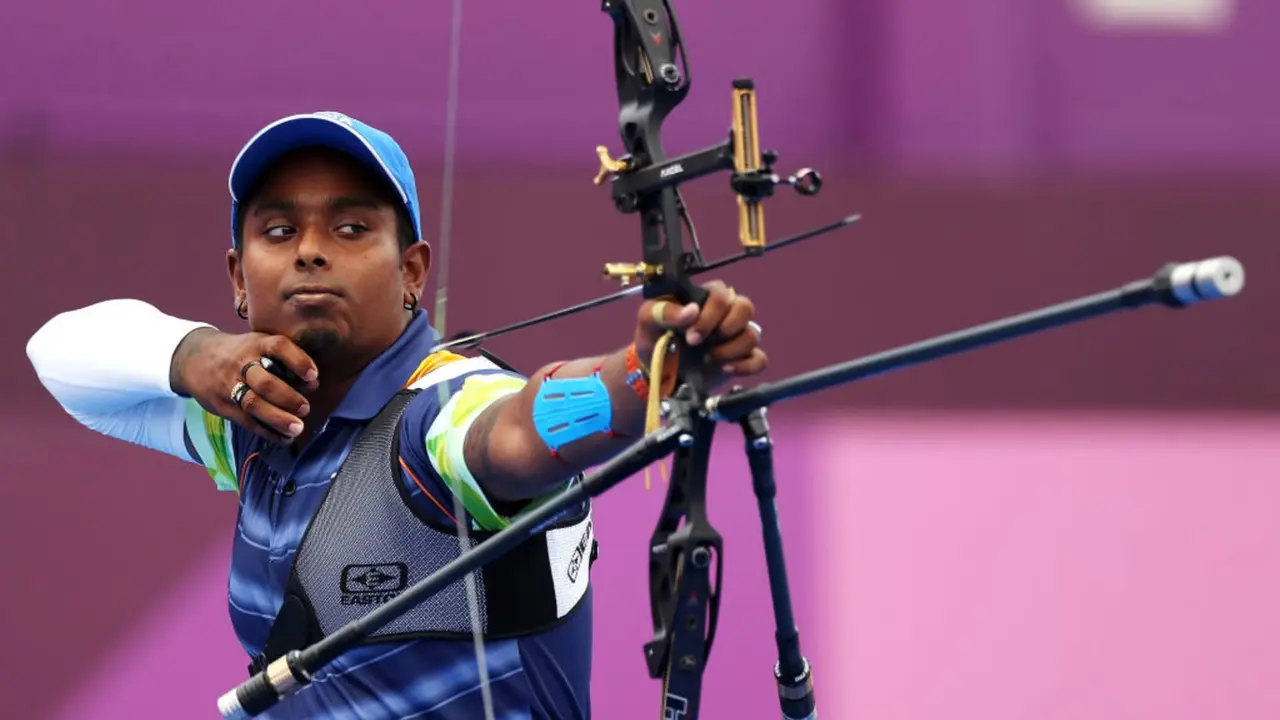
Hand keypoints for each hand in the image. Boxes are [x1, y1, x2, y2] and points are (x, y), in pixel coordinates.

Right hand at [170, 328, 318, 442]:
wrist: (195, 358)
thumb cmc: (242, 352)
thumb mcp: (258, 343)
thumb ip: (284, 358)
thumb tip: (313, 383)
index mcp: (257, 344)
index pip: (279, 347)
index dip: (298, 362)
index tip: (313, 376)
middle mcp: (243, 363)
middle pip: (265, 382)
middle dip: (288, 397)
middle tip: (306, 409)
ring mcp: (230, 385)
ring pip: (254, 404)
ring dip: (278, 419)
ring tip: (297, 428)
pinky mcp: (224, 406)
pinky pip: (247, 421)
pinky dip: (267, 432)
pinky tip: (284, 438)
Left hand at [634, 280, 766, 388]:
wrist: (656, 372)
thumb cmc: (654, 338)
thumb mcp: (648, 320)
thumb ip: (664, 311)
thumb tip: (691, 311)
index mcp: (705, 298)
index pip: (721, 295)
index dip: (710, 315)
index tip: (691, 336)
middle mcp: (725, 314)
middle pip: (746, 308)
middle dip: (726, 328)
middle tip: (702, 344)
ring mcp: (735, 337)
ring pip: (752, 334)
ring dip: (731, 349)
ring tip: (710, 358)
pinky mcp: (741, 360)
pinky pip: (759, 360)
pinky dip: (746, 366)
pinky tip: (726, 370)